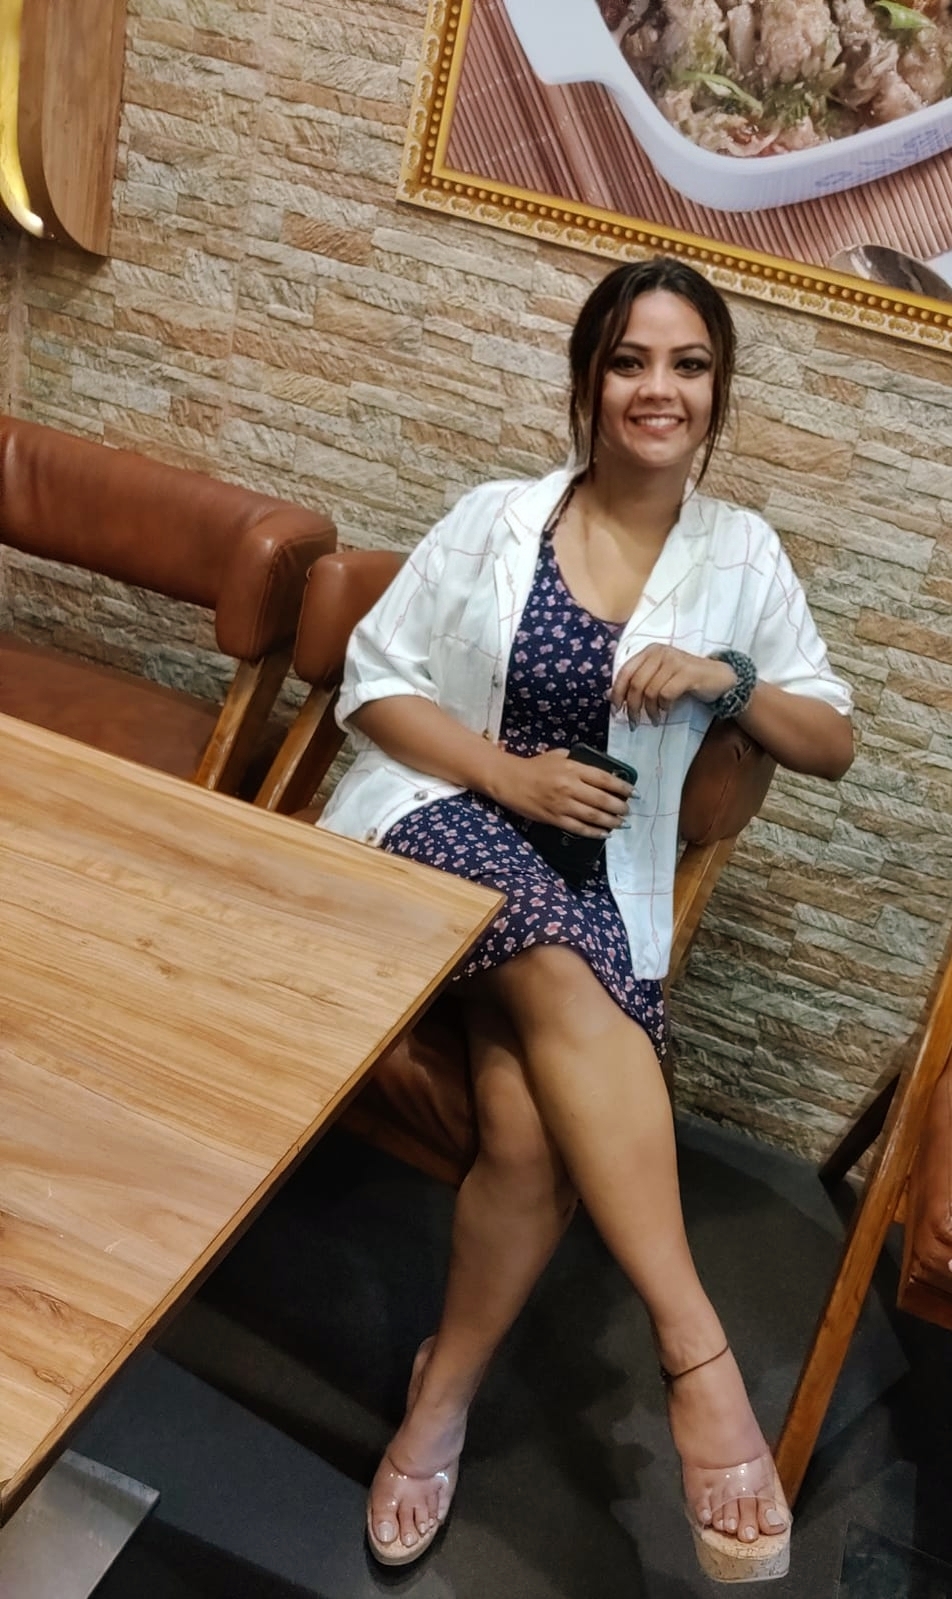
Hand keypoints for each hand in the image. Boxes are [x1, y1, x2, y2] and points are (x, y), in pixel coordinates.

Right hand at [492, 748, 632, 836]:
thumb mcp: (558, 756)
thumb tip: (600, 772)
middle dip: (619, 807)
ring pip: (593, 816)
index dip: (621, 787)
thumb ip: (579, 762)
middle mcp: (569, 786)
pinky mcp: (554, 818)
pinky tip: (604, 833)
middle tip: (628, 810)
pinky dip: (594, 832)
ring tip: (621, 823)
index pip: (604, 779)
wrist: (509, 780)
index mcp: (572, 768)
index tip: (633, 792)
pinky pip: (578, 828)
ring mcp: (561, 804)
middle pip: (602, 799)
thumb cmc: (535, 766)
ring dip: (611, 821)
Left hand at [609, 646, 736, 725]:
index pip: (625, 672)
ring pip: (650, 690)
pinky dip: (664, 706)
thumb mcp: (659, 678)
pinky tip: (667, 710)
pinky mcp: (687, 672)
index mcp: (649, 651)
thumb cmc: (685, 679)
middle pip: (635, 683)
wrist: (718, 678)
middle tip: (634, 722)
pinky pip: (666, 694)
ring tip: (655, 718)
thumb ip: (638, 683)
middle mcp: (659, 652)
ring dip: (649, 710)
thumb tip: (611, 696)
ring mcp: (674, 660)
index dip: (617, 692)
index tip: (616, 710)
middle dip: (632, 707)